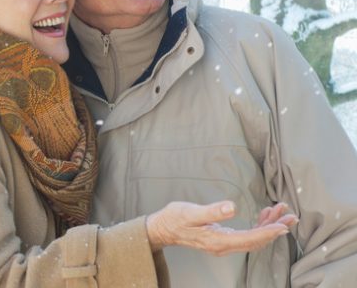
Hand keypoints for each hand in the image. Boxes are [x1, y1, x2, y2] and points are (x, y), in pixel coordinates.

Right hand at [145, 201, 297, 256]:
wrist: (163, 228)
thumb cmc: (175, 219)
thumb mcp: (191, 212)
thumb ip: (212, 211)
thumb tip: (232, 207)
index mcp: (218, 241)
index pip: (250, 238)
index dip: (268, 232)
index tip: (284, 225)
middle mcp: (224, 246)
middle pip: (256, 240)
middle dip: (275, 229)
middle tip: (291, 216)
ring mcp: (224, 243)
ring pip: (253, 238)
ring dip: (268, 226)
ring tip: (281, 211)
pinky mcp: (222, 238)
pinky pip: (246, 235)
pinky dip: (258, 225)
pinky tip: (263, 214)